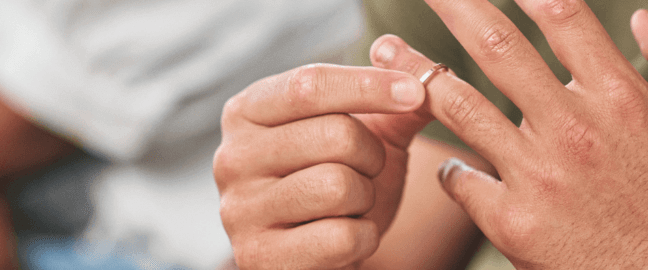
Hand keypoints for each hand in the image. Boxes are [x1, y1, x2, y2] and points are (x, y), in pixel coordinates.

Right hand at [213, 64, 429, 268]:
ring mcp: (240, 211)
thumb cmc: (340, 184)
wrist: (319, 255)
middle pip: (334, 134)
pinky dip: (363, 237)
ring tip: (351, 204)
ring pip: (338, 186)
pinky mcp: (259, 258)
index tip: (415, 94)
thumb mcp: (366, 134)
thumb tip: (412, 62)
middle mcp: (232, 158)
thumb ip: (394, 99)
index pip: (309, 84)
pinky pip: (339, 237)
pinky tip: (346, 237)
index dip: (369, 85)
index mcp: (246, 113)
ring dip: (366, 197)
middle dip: (372, 154)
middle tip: (367, 170)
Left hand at [411, 0, 647, 267]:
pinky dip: (448, 168)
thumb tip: (645, 19)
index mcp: (622, 98)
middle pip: (498, 47)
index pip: (564, 19)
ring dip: (416, 72)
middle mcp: (573, 128)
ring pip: (460, 106)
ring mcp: (538, 174)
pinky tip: (445, 165)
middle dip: (456, 6)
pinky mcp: (512, 220)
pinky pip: (459, 180)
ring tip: (383, 50)